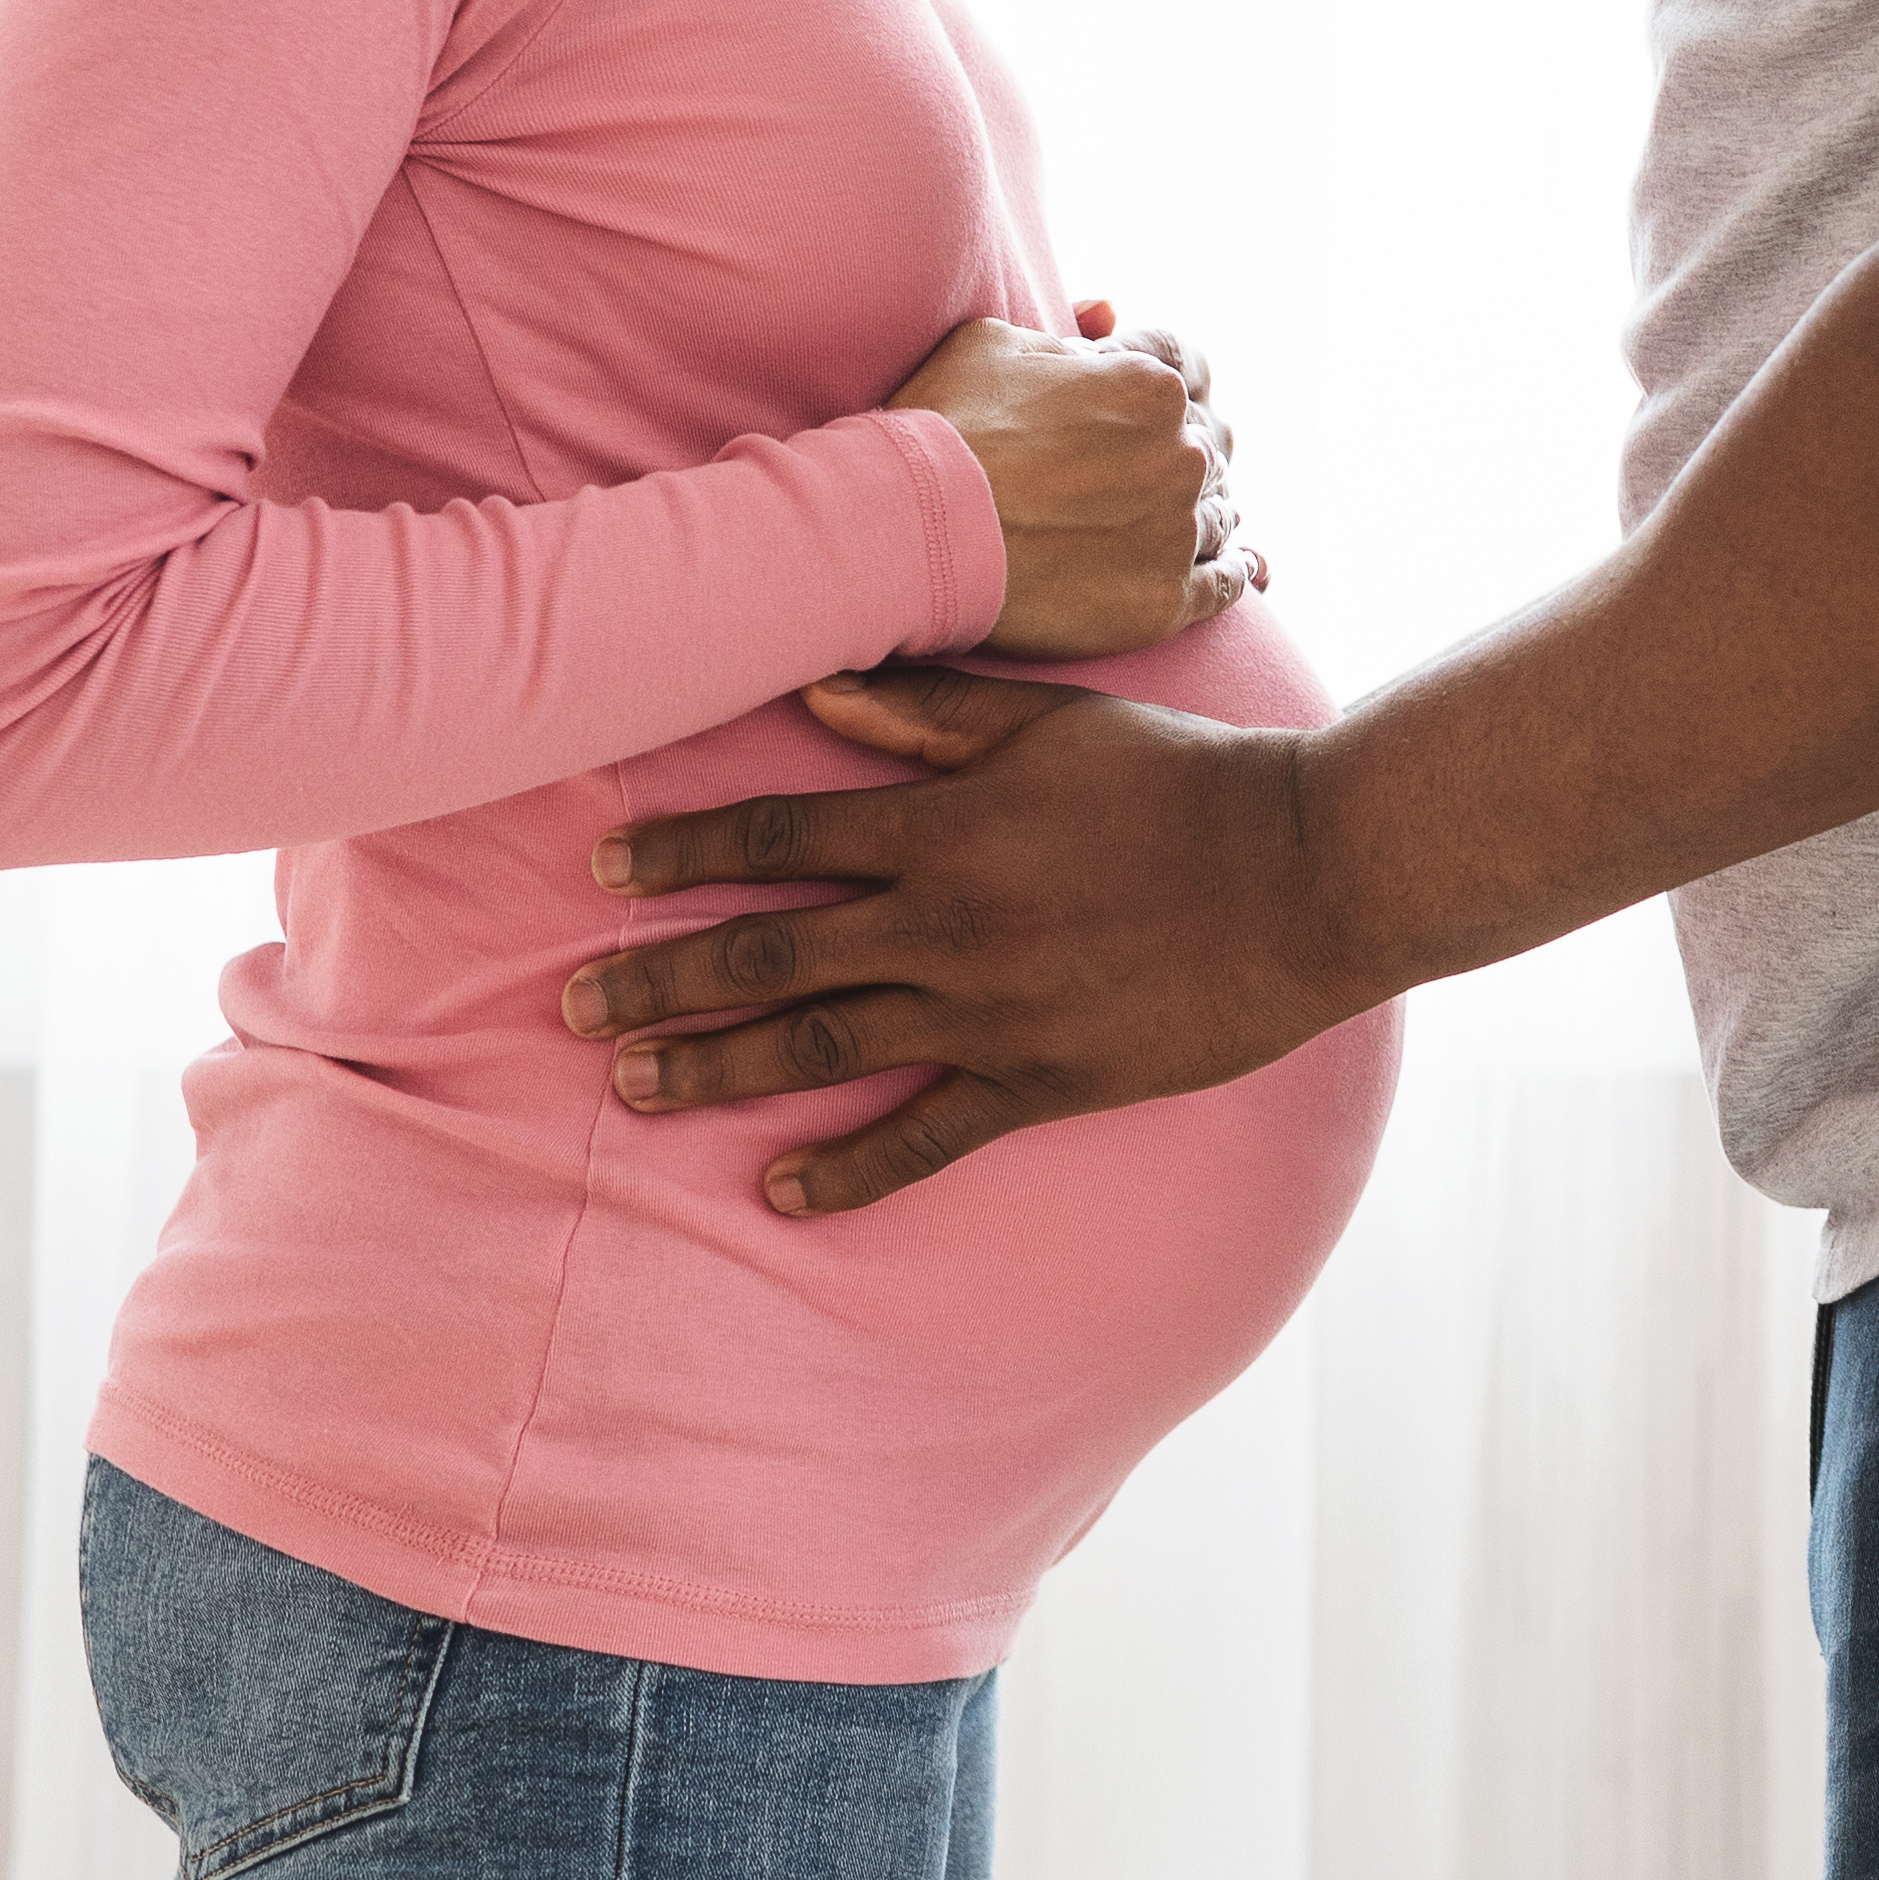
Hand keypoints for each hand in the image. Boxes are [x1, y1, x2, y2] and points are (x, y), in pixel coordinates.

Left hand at [556, 666, 1370, 1213]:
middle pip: (769, 956)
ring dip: (718, 1070)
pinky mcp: (1042, 1080)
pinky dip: (850, 1168)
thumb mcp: (1051, 723)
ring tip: (635, 1089)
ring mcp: (988, 1011)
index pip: (777, 840)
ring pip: (823, 1048)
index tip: (603, 874)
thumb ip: (927, 712)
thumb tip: (812, 689)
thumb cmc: (1181, 781)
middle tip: (573, 1009)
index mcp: (941, 826)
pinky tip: (782, 1190)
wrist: (1305, 874)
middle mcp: (945, 923)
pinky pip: (925, 1135)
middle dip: (661, 981)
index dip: (682, 854)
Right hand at [888, 305, 1261, 659]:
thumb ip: (1066, 334)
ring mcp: (1177, 528)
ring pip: (1216, 515)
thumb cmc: (939, 428)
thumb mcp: (993, 343)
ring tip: (1172, 524)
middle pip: (1207, 446)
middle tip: (1144, 474)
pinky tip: (1236, 572)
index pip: (1186, 368)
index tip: (1139, 410)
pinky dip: (1233, 575)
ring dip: (1200, 513)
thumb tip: (1110, 316)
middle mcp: (1181, 452)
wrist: (907, 527)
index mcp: (1149, 382)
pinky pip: (1224, 586)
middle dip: (1179, 452)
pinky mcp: (1164, 600)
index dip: (1161, 387)